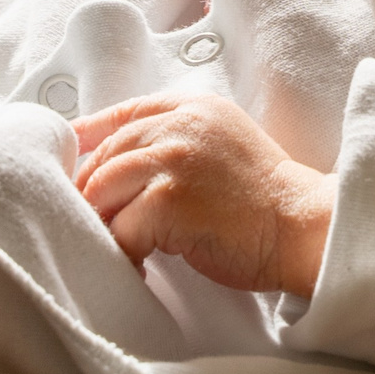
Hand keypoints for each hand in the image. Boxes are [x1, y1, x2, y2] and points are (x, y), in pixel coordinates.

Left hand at [72, 94, 334, 296]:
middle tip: (94, 222)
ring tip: (116, 246)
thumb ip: (183, 139)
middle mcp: (180, 126)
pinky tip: (136, 266)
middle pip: (107, 154)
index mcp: (195, 107)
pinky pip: (120, 230)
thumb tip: (127, 162)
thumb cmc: (266, 197)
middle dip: (93, 191)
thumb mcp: (225, 142)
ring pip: (104, 190)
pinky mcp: (166, 201)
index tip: (73, 153)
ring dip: (104, 224)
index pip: (126, 112)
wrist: (301, 225)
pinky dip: (122, 252)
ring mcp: (172, 161)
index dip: (92, 133)